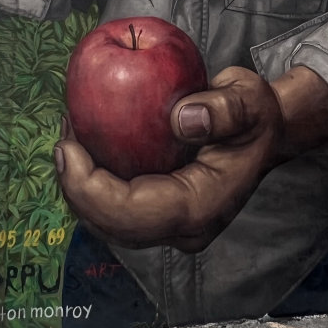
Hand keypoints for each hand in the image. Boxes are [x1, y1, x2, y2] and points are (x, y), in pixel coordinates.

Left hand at [53, 67, 285, 251]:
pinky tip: (81, 148)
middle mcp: (185, 228)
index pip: (131, 213)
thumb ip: (223, 108)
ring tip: (67, 140)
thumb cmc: (256, 114)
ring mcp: (173, 226)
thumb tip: (180, 120)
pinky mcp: (162, 216)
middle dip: (74, 189)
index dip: (89, 188)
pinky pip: (116, 210)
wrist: (266, 132)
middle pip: (113, 226)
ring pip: (109, 224)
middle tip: (60, 140)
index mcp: (202, 207)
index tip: (66, 146)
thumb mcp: (249, 98)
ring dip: (78, 188)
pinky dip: (92, 185)